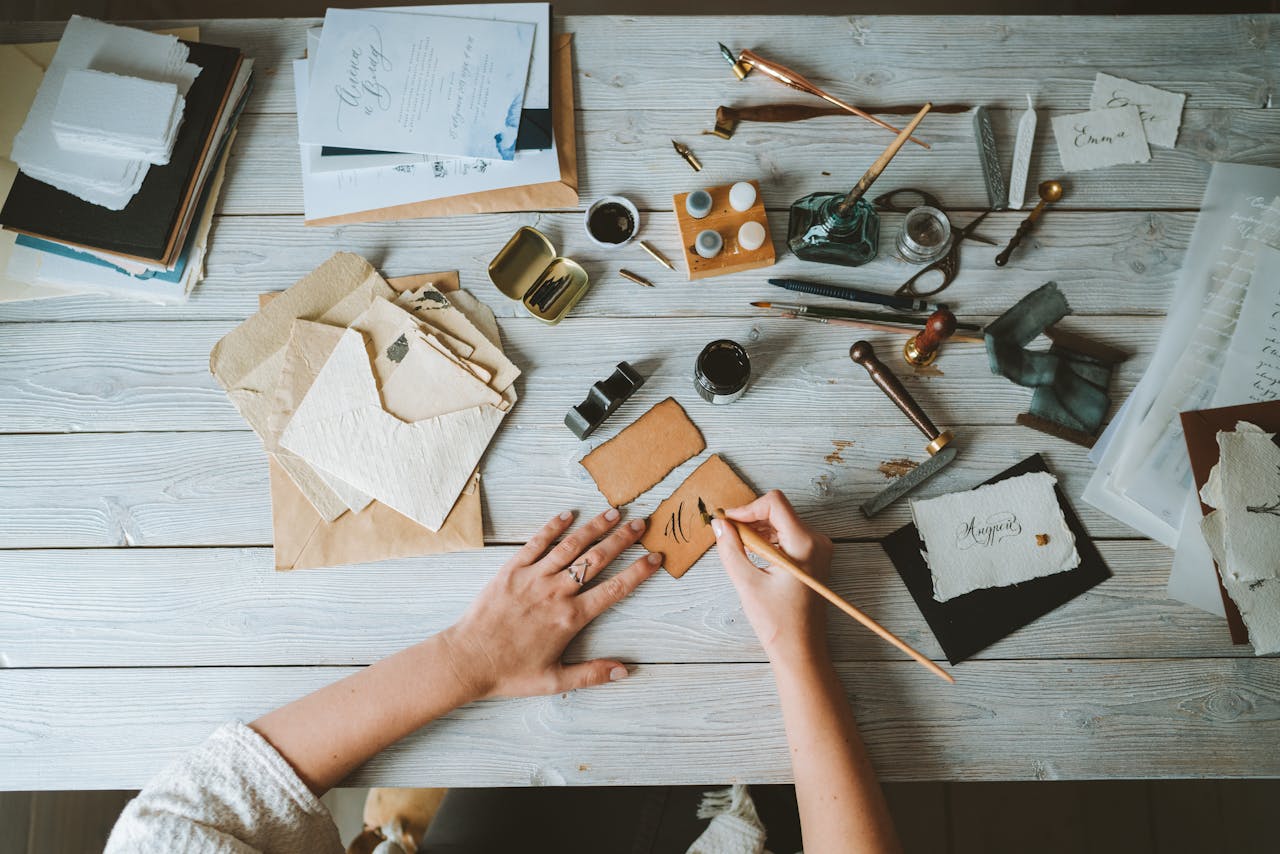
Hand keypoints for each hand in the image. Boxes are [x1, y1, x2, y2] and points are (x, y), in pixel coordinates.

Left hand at [442, 508, 661, 698]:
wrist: (467, 660)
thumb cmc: (510, 673)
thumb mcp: (554, 680)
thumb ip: (592, 674)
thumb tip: (626, 670)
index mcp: (571, 618)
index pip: (614, 589)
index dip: (638, 572)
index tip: (655, 558)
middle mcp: (556, 593)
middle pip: (597, 559)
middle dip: (622, 539)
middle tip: (641, 524)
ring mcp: (533, 577)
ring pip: (571, 546)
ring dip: (594, 527)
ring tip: (613, 513)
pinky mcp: (512, 570)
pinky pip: (536, 543)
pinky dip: (553, 527)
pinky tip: (568, 514)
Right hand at [711, 490, 833, 664]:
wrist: (801, 650)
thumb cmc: (778, 622)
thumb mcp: (747, 583)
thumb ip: (730, 549)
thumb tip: (719, 525)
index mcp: (804, 543)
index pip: (774, 503)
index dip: (747, 509)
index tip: (727, 522)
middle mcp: (817, 541)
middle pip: (778, 511)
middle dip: (750, 520)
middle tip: (729, 537)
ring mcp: (818, 549)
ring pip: (781, 523)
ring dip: (757, 531)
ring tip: (740, 550)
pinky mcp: (814, 558)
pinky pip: (787, 536)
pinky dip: (768, 540)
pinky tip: (754, 557)